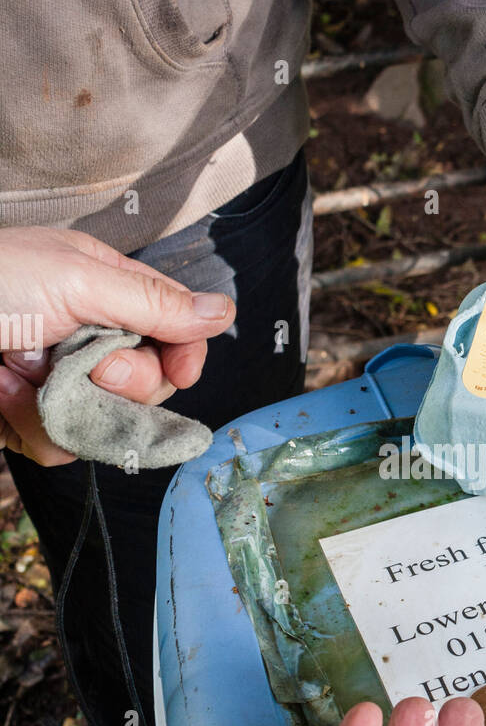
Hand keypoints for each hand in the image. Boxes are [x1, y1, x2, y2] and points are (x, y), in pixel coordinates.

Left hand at [0, 226, 234, 463]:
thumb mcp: (78, 277)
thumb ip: (155, 304)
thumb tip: (224, 312)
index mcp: (108, 294)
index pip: (174, 335)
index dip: (183, 357)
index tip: (180, 369)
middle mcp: (90, 342)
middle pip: (149, 388)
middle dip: (122, 380)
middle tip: (86, 359)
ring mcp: (62, 386)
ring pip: (108, 425)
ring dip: (73, 405)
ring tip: (31, 372)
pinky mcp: (31, 422)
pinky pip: (62, 448)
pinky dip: (36, 426)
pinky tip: (8, 392)